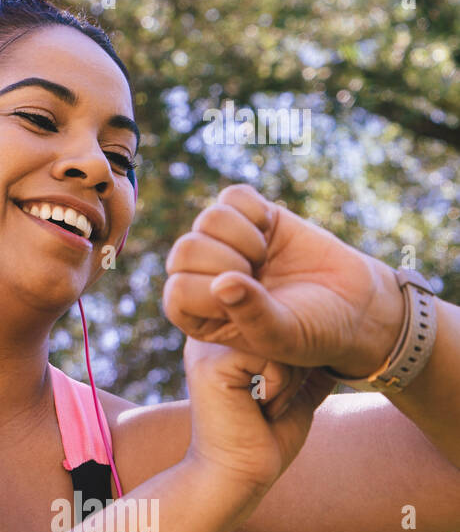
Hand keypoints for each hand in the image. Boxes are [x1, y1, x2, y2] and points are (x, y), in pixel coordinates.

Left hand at [162, 184, 404, 398]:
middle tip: (260, 274)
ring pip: (209, 219)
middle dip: (229, 261)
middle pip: (186, 250)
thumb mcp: (282, 336)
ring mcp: (222, 243)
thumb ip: (251, 314)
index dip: (214, 292)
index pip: (178, 290)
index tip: (251, 300)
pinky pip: (232, 196)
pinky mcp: (248, 216)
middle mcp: (202, 276)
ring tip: (265, 257)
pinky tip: (271, 230)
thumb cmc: (312, 330)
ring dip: (245, 237)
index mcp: (198, 313)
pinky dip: (255, 210)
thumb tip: (220, 284)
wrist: (352, 305)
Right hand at [182, 336, 335, 492]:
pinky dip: (277, 386)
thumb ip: (308, 369)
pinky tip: (256, 407)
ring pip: (280, 340)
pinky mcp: (212, 362)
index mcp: (226, 339)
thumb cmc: (262, 441)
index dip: (294, 359)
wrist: (235, 477)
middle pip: (283, 327)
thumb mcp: (294, 395)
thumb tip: (341, 348)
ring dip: (287, 381)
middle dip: (292, 370)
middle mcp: (212, 335)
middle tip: (267, 405)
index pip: (282, 323)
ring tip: (262, 407)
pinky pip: (271, 357)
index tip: (270, 398)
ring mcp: (208, 346)